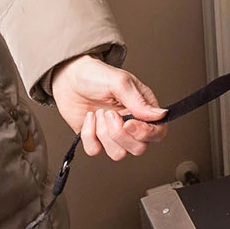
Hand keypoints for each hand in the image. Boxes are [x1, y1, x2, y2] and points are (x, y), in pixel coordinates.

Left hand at [50, 55, 165, 159]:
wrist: (68, 77)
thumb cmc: (96, 74)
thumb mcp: (120, 82)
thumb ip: (139, 101)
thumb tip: (160, 115)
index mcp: (143, 110)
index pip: (158, 133)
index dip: (145, 133)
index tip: (127, 123)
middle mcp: (131, 125)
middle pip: (138, 148)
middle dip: (119, 134)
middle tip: (109, 113)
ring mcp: (113, 134)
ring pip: (117, 154)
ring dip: (104, 134)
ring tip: (99, 113)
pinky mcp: (95, 139)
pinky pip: (95, 151)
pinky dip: (89, 135)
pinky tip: (89, 118)